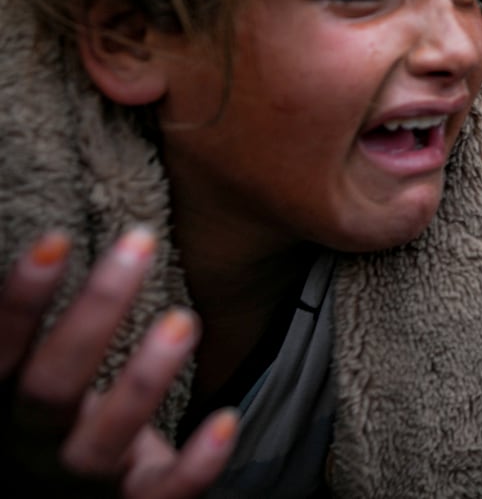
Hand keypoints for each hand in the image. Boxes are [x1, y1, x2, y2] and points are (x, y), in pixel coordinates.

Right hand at [2, 229, 235, 495]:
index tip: (56, 240)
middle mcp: (32, 444)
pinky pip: (163, 495)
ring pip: (103, 442)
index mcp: (5, 402)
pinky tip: (227, 421)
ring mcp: (81, 481)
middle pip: (49, 387)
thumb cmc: (49, 421)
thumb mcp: (28, 375)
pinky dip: (196, 465)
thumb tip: (47, 243)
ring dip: (143, 381)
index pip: (1, 349)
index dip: (20, 299)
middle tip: (140, 244)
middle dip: (93, 314)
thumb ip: (37, 330)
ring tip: (183, 321)